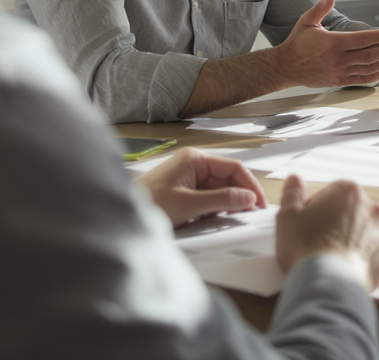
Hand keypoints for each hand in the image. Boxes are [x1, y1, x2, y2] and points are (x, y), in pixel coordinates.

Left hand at [136, 147, 267, 227]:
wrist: (118, 215)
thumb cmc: (150, 204)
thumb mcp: (190, 204)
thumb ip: (222, 200)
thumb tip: (249, 198)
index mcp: (196, 159)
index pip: (234, 168)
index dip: (250, 185)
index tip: (260, 204)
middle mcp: (194, 164)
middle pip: (228, 179)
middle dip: (240, 196)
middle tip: (252, 215)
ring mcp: (188, 178)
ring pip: (219, 190)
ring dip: (228, 203)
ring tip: (237, 218)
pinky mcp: (183, 192)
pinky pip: (208, 198)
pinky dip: (216, 208)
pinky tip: (219, 219)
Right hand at [275, 0, 378, 86]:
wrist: (286, 67)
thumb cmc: (297, 43)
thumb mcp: (307, 21)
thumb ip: (322, 6)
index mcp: (332, 43)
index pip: (361, 39)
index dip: (378, 36)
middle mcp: (338, 59)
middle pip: (369, 55)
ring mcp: (340, 72)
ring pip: (369, 69)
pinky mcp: (340, 81)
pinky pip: (363, 80)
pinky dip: (377, 75)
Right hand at [276, 175, 378, 290]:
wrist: (328, 282)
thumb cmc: (307, 247)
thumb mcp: (288, 215)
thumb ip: (292, 192)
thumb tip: (294, 179)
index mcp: (348, 191)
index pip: (330, 193)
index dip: (315, 209)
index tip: (306, 225)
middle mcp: (371, 207)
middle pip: (349, 211)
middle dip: (335, 223)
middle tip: (316, 242)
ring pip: (364, 232)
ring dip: (350, 240)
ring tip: (330, 257)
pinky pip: (374, 254)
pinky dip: (362, 259)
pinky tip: (345, 267)